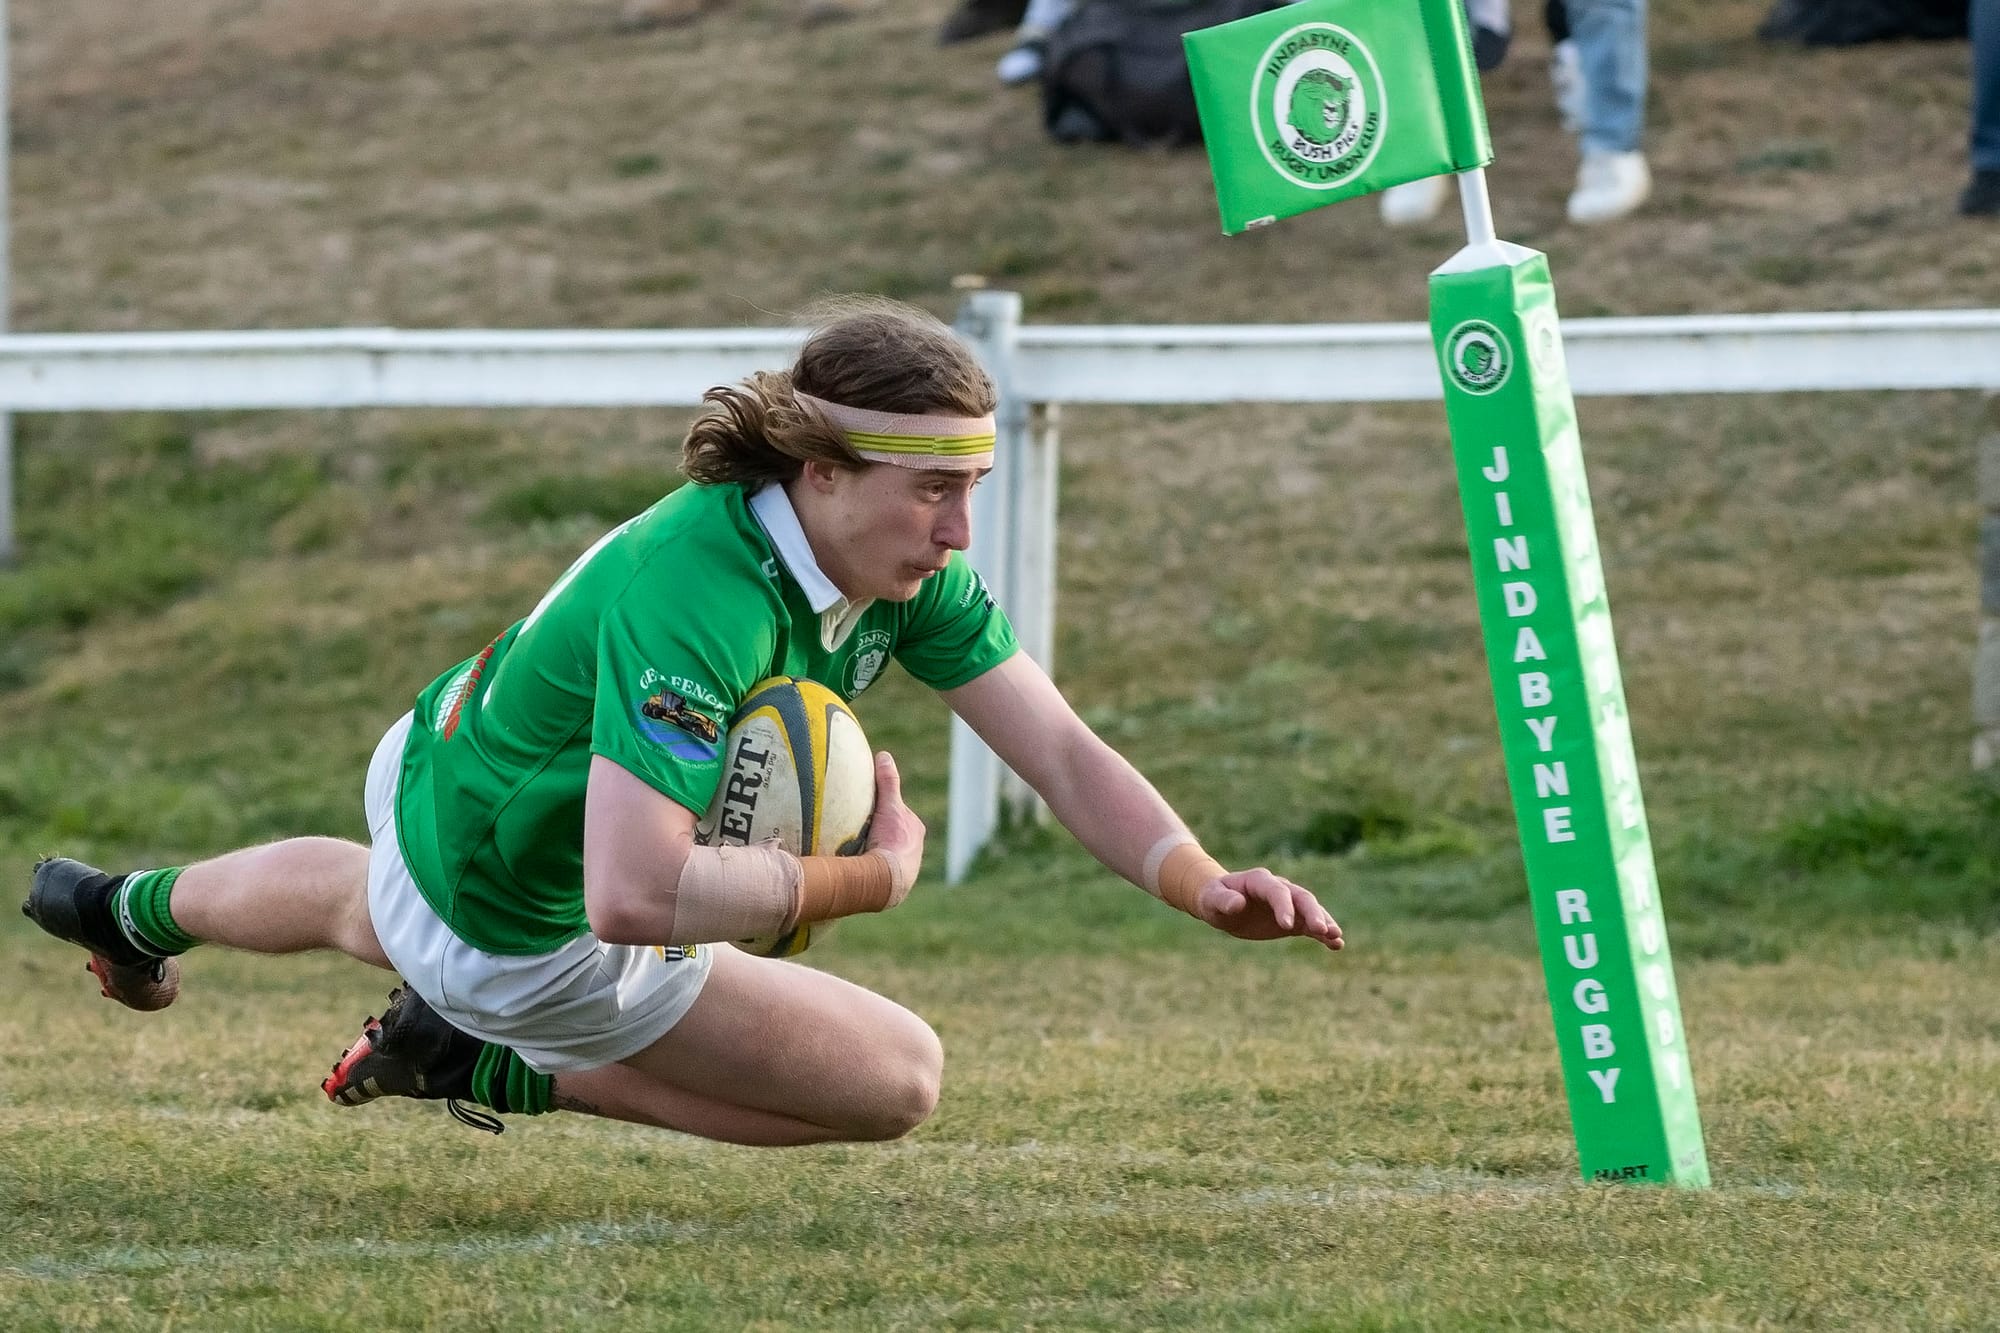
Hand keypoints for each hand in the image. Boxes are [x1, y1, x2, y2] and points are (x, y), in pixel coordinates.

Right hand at [862, 750, 923, 905]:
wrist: (888, 880)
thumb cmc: (892, 842)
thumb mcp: (889, 806)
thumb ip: (887, 782)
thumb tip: (884, 756)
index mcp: (915, 830)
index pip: (899, 813)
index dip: (885, 808)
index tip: (870, 808)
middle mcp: (915, 849)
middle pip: (894, 834)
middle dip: (880, 831)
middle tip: (860, 829)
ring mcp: (905, 867)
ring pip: (887, 853)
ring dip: (875, 851)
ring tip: (855, 850)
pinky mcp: (893, 884)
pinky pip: (880, 869)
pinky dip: (871, 866)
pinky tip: (857, 867)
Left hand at [1194, 868, 1342, 951]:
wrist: (1221, 903)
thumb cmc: (1213, 899)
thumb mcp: (1212, 900)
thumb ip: (1223, 900)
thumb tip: (1237, 904)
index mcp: (1259, 881)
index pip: (1277, 891)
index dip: (1284, 906)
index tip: (1287, 926)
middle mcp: (1278, 888)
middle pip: (1301, 897)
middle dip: (1313, 912)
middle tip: (1322, 930)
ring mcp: (1287, 904)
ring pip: (1310, 910)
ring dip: (1324, 921)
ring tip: (1336, 937)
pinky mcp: (1291, 920)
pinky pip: (1310, 926)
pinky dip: (1323, 934)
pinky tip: (1336, 945)